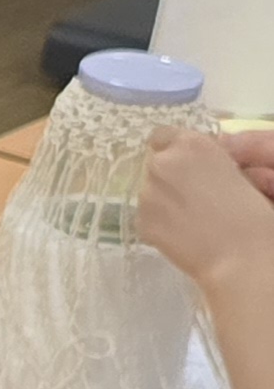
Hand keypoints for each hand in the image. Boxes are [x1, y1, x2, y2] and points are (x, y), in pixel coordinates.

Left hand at [141, 129, 273, 296]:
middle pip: (154, 164)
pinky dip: (159, 220)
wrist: (238, 252)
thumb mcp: (232, 167)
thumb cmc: (248, 208)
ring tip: (190, 215)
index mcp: (191, 145)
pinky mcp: (141, 223)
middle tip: (192, 193)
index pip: (162, 136)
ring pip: (149, 190)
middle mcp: (162, 165)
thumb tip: (191, 158)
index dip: (172, 149)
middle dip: (168, 175)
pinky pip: (147, 215)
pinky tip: (182, 232)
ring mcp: (147, 195)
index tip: (184, 164)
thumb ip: (205, 157)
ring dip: (163, 197)